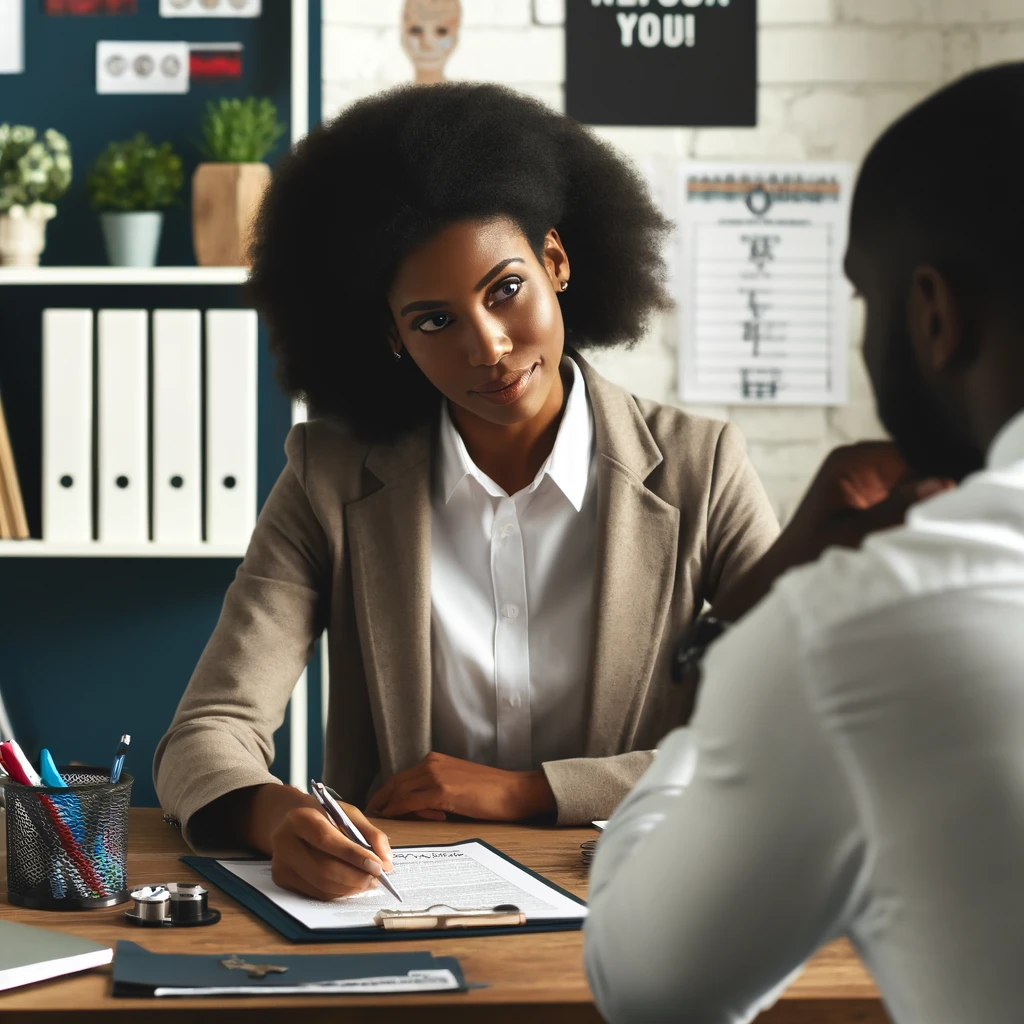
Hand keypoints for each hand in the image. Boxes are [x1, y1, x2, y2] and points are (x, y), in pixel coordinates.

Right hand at [213, 783, 395, 900]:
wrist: (291, 821)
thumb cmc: (323, 816)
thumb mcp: (347, 813)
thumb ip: (371, 833)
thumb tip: (386, 861)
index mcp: (300, 818)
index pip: (326, 840)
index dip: (353, 855)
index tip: (378, 866)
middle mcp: (284, 842)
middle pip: (323, 868)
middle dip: (355, 877)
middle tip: (377, 878)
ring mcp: (281, 864)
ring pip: (320, 886)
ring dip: (350, 888)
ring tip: (368, 882)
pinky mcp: (283, 880)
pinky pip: (316, 893)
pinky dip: (339, 892)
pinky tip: (352, 885)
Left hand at [365, 752, 555, 821]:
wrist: (514, 791)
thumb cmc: (491, 792)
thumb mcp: (458, 785)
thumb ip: (436, 792)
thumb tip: (418, 809)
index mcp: (436, 760)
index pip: (402, 777)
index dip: (386, 792)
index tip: (376, 806)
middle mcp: (432, 764)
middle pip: (395, 783)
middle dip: (379, 800)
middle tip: (368, 816)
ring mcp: (436, 776)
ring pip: (399, 791)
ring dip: (386, 807)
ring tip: (376, 821)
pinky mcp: (442, 791)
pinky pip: (411, 801)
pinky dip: (398, 810)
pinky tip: (391, 819)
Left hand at [713, 442, 952, 621]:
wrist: (786, 575)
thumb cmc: (810, 554)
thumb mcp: (857, 533)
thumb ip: (897, 508)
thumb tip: (943, 483)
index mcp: (850, 459)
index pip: (912, 452)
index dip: (934, 475)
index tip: (948, 501)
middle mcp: (859, 462)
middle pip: (917, 467)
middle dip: (930, 492)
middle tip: (937, 519)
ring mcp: (866, 480)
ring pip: (915, 486)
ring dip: (922, 507)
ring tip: (920, 528)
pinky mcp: (871, 499)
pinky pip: (905, 500)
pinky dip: (912, 516)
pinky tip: (912, 533)